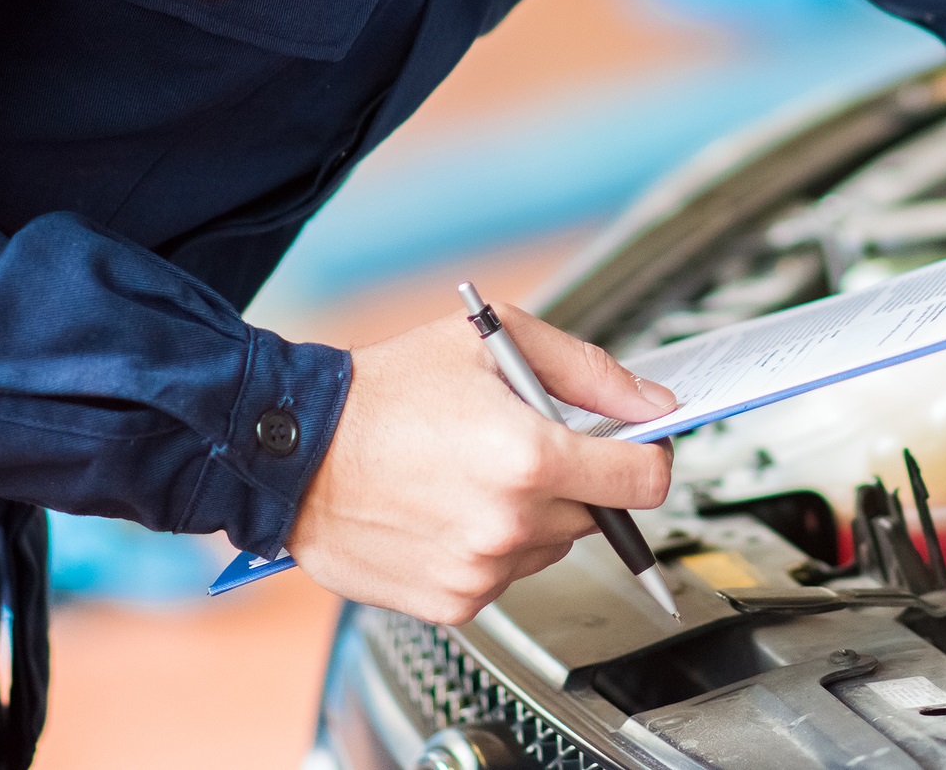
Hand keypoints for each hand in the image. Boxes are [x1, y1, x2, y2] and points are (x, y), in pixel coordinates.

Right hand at [285, 303, 676, 623]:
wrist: (293, 451)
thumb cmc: (383, 392)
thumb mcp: (490, 342)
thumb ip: (587, 371)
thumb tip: (652, 403)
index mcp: (529, 456)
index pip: (644, 480)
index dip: (649, 458)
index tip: (636, 449)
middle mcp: (510, 523)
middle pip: (597, 513)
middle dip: (574, 478)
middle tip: (518, 445)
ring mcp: (480, 570)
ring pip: (549, 547)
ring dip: (529, 516)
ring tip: (469, 476)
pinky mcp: (452, 603)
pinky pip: (503, 577)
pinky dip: (488, 548)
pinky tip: (446, 511)